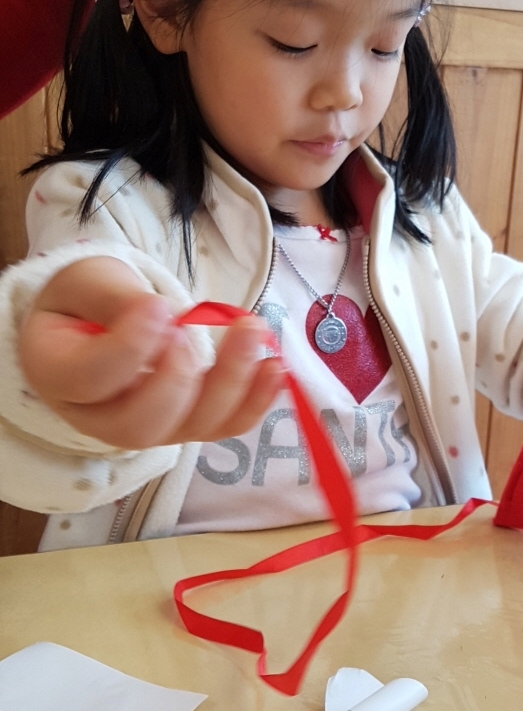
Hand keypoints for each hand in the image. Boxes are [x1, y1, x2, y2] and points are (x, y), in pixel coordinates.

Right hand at [20, 257, 283, 448]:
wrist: (97, 321)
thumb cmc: (85, 300)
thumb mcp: (89, 282)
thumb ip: (118, 299)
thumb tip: (164, 318)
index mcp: (59, 376)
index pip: (92, 378)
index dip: (130, 347)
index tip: (158, 304)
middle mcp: (99, 417)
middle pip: (140, 423)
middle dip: (177, 378)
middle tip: (190, 330)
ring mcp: (147, 428)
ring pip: (189, 428)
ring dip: (229, 384)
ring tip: (250, 331)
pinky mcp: (186, 425)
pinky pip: (222, 426)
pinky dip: (254, 401)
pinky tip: (274, 368)